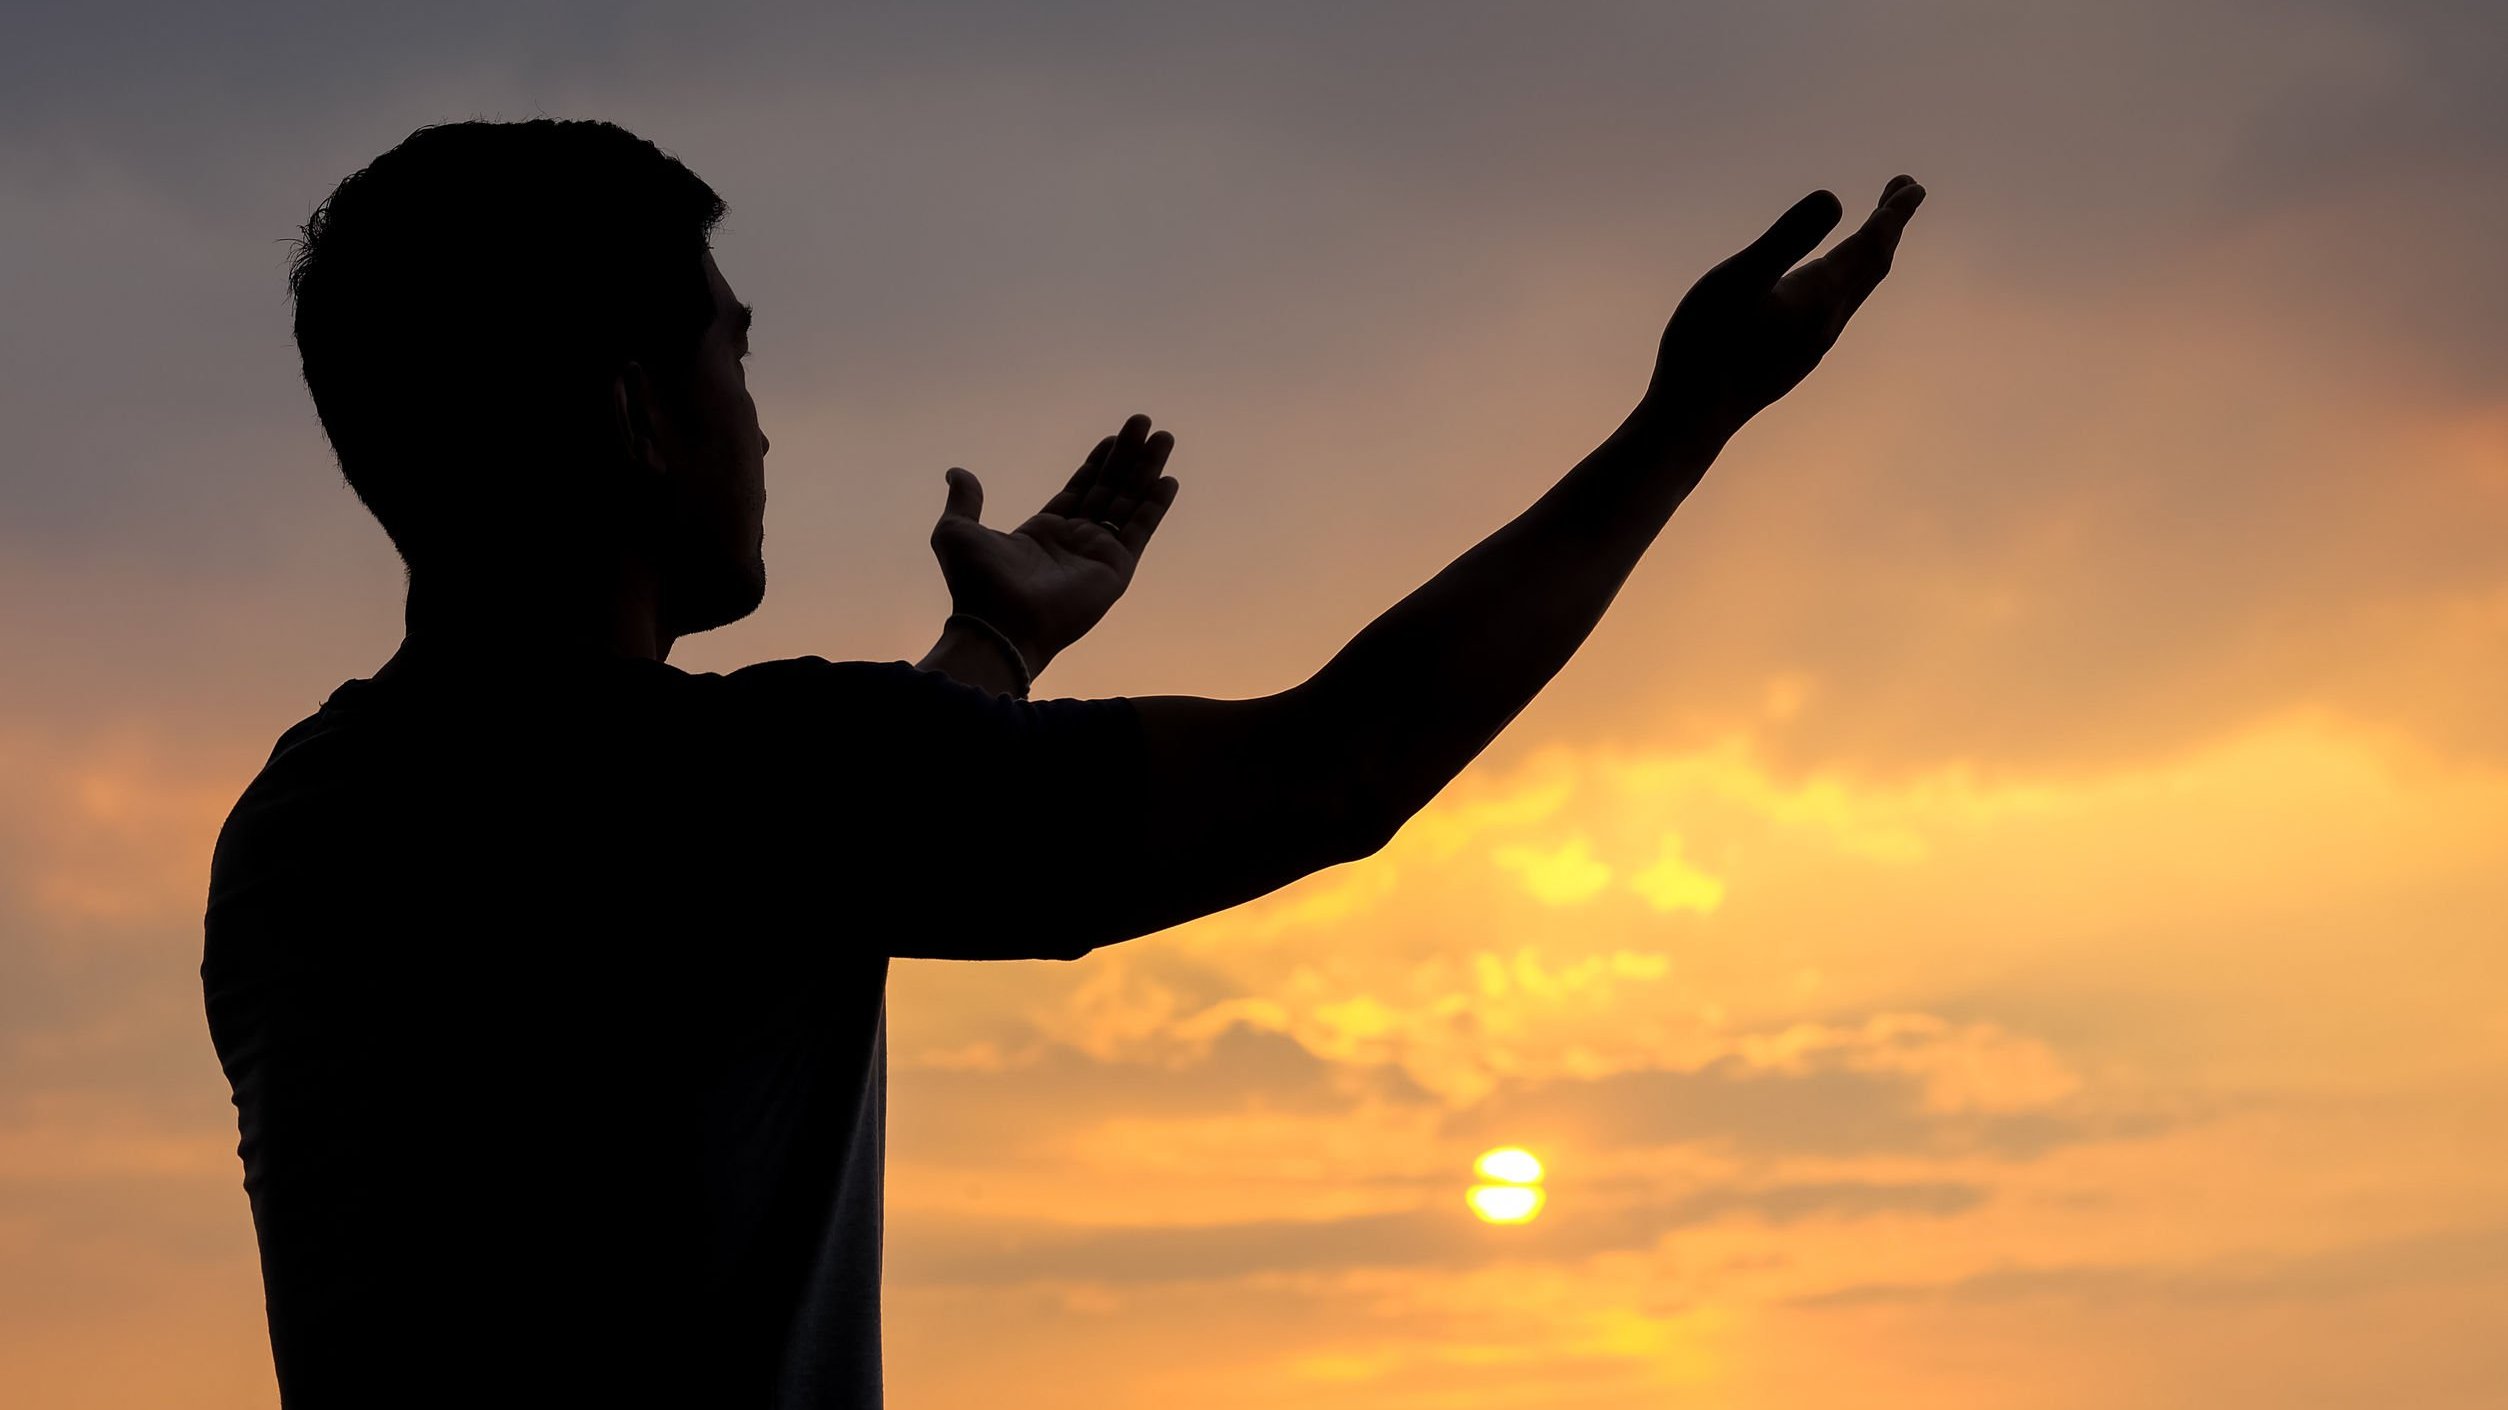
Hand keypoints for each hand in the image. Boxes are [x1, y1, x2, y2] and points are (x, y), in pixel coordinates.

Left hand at [928, 413, 1180, 672]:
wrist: (999, 623)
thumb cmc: (976, 584)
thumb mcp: (957, 531)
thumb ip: (966, 500)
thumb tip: (957, 472)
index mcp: (1044, 532)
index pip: (1079, 489)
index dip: (1097, 462)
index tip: (1114, 437)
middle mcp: (1075, 541)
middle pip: (1109, 488)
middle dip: (1128, 456)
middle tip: (1143, 423)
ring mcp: (1097, 555)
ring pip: (1129, 502)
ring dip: (1147, 470)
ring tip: (1164, 438)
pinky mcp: (1115, 568)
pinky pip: (1140, 530)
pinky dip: (1155, 505)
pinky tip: (1168, 480)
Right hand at [1643, 176, 1925, 445]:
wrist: (1691, 419)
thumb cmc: (1707, 345)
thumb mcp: (1738, 279)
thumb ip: (1786, 238)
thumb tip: (1834, 199)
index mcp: (1819, 296)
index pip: (1871, 246)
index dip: (1894, 213)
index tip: (1913, 185)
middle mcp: (1825, 321)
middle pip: (1871, 267)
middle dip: (1888, 228)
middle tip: (1903, 192)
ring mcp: (1810, 345)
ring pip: (1854, 292)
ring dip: (1867, 256)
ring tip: (1870, 231)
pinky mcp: (1791, 360)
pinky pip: (1833, 311)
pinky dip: (1843, 283)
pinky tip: (1820, 289)